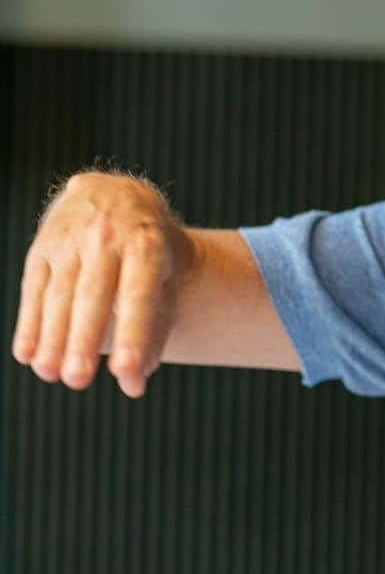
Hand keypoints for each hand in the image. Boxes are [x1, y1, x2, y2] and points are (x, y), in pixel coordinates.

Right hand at [11, 171, 194, 396]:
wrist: (116, 192)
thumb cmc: (152, 249)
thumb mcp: (169, 276)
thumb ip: (158, 325)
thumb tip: (136, 380)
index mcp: (148, 243)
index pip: (139, 294)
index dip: (133, 334)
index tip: (126, 373)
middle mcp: (107, 237)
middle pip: (93, 295)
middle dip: (84, 340)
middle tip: (78, 381)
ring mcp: (70, 238)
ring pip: (58, 293)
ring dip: (52, 338)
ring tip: (51, 374)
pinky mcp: (42, 246)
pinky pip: (33, 288)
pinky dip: (29, 323)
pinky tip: (26, 354)